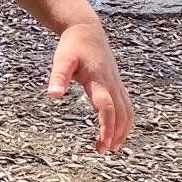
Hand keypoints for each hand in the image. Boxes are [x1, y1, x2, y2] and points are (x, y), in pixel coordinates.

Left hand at [48, 21, 132, 151]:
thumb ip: (58, 77)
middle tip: (103, 150)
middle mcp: (111, 84)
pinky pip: (127, 105)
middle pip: (121, 113)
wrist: (88, 31)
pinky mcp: (117, 84)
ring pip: (128, 111)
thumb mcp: (62, 60)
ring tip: (112, 146)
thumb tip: (53, 95)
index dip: (107, 127)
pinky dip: (126, 120)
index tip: (103, 144)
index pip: (107, 108)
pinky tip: (117, 131)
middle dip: (115, 134)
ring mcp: (117, 84)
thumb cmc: (73, 46)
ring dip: (123, 130)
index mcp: (98, 80)